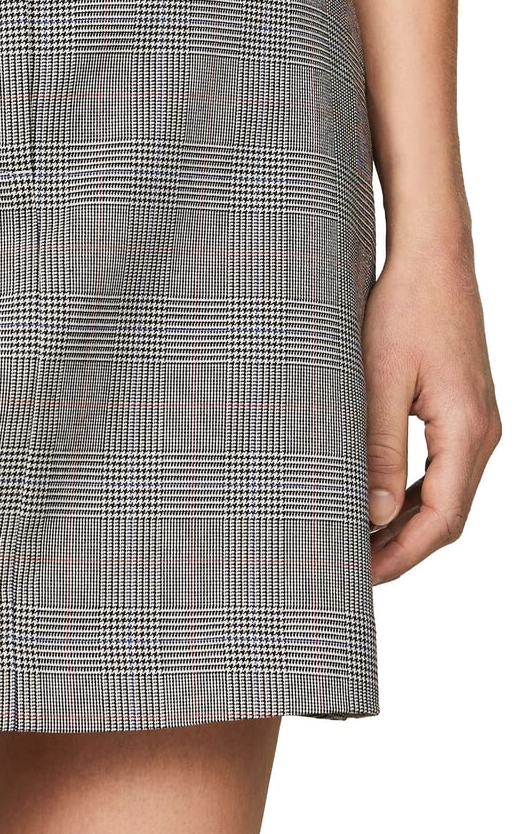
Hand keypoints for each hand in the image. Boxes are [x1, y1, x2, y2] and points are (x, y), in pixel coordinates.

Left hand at [362, 238, 500, 584]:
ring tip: (356, 543)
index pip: (441, 520)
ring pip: (445, 495)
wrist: (432, 258)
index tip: (359, 576)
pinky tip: (374, 503)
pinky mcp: (463, 411)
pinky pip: (442, 469)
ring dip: (404, 523)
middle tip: (350, 570)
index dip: (401, 555)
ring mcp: (477, 422)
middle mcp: (483, 433)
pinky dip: (410, 494)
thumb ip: (376, 449)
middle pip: (448, 516)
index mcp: (467, 431)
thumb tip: (369, 514)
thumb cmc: (402, 308)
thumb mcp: (378, 380)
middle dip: (401, 548)